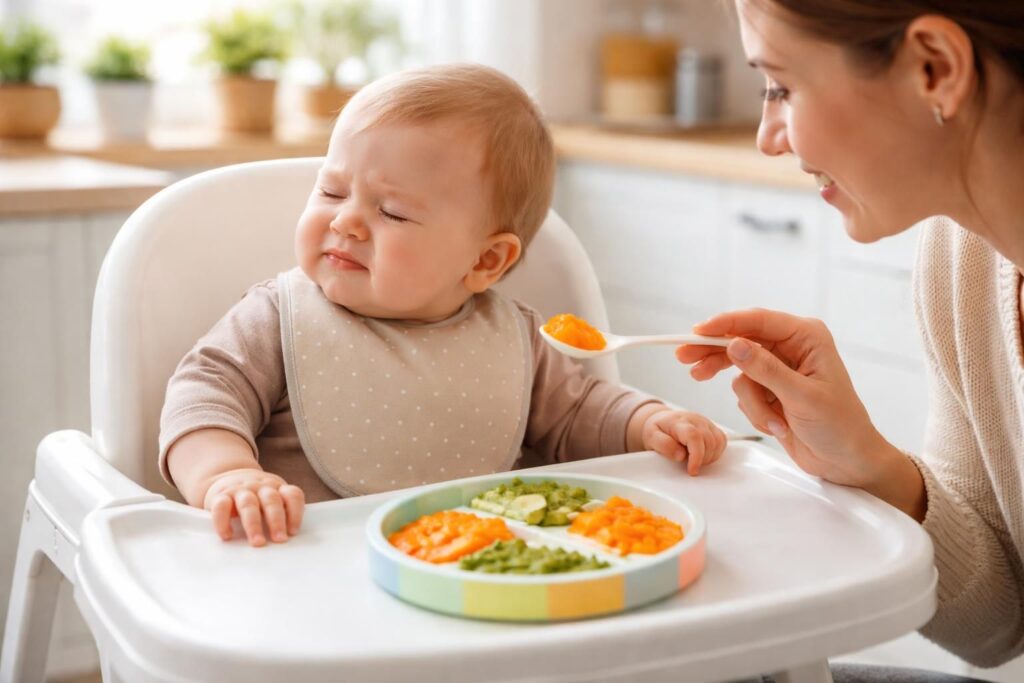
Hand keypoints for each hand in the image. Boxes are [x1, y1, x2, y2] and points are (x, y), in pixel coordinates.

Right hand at [202, 468, 305, 546]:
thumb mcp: (271, 498)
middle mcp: (260, 487)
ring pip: (248, 504)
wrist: (227, 474)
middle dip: (276, 521)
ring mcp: (240, 490)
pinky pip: (221, 506)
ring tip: (257, 543)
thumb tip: (286, 541)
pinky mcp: (220, 495)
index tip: (293, 532)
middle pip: (271, 500)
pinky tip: (228, 536)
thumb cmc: (255, 496)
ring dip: (254, 524)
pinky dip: (223, 522)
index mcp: (277, 488)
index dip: (295, 512)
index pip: (292, 495)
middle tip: (279, 539)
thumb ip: (280, 513)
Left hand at [642, 409, 727, 474]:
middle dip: (701, 459)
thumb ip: (663, 445)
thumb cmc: (657, 430)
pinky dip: (716, 452)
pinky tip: (703, 455)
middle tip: (689, 465)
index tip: (692, 470)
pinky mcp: (711, 427)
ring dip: (709, 457)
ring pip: (718, 442)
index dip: (696, 456)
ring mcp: (705, 422)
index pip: (694, 436)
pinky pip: (722, 441)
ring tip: (695, 460)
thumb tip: (680, 455)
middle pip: (709, 442)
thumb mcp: (651, 437)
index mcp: (679, 421)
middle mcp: (695, 420)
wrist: (661, 420)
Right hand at [674, 309, 923, 514]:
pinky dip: (756, 412)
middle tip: (685, 359)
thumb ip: (766, 370)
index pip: (758, 321)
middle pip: (740, 340)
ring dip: (751, 402)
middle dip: (715, 355)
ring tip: (770, 420)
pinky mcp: (770, 390)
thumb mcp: (802, 397)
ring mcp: (779, 369)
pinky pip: (745, 393)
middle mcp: (791, 347)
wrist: (847, 461)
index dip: (724, 324)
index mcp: (806, 337)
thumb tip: (735, 345)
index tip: (697, 332)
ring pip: (740, 372)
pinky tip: (779, 425)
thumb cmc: (839, 426)